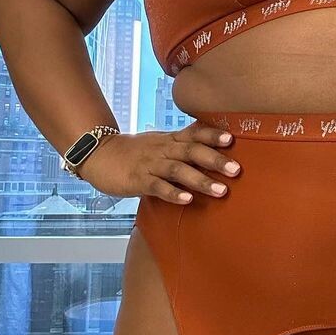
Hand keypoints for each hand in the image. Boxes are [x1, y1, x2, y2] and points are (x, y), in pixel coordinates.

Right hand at [78, 122, 240, 203]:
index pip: (194, 134)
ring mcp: (150, 165)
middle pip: (191, 151)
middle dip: (215, 160)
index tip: (232, 138)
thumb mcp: (160, 142)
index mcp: (170, 140)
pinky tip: (187, 200)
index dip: (212, 135)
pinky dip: (173, 193)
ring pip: (178, 170)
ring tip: (220, 190)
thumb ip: (183, 142)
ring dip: (200, 180)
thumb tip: (210, 140)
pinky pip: (157, 187)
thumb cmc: (135, 151)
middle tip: (236, 170)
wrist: (99, 154)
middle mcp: (163, 150)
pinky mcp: (138, 181)